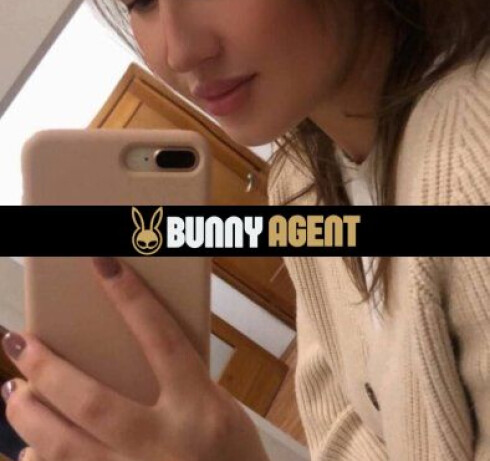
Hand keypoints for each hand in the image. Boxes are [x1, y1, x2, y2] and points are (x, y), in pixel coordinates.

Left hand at [1, 257, 269, 460]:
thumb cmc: (235, 454)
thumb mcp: (220, 406)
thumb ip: (179, 382)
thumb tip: (130, 358)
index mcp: (198, 408)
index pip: (161, 341)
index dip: (131, 299)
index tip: (103, 265)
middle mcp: (163, 444)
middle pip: (93, 402)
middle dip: (48, 370)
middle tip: (19, 342)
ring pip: (65, 449)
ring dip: (29, 419)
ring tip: (13, 393)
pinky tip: (24, 451)